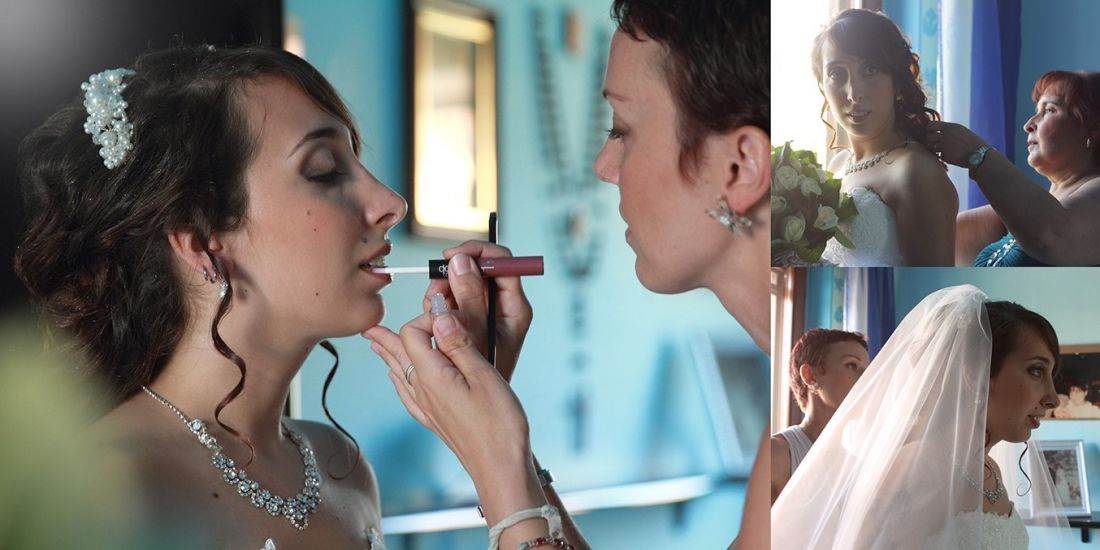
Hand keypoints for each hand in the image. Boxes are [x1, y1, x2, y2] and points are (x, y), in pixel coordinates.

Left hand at [364, 309, 544, 523]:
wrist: (500, 467)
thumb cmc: (499, 424)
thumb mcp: (484, 375)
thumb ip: (459, 344)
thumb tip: (439, 316)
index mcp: (432, 375)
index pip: (411, 334)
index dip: (427, 317)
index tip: (449, 314)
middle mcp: (423, 391)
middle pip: (399, 354)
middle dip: (388, 336)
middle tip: (370, 326)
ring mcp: (427, 408)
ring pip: (400, 374)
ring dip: (389, 355)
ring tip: (375, 344)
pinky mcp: (435, 420)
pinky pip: (407, 395)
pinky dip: (400, 380)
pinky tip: (398, 379)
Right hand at [420, 241, 532, 381]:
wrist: (484, 417)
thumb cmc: (487, 380)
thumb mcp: (477, 335)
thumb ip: (469, 297)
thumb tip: (459, 260)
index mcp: (514, 307)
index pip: (502, 261)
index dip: (478, 252)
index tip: (451, 256)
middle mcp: (502, 307)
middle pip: (478, 269)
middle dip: (452, 275)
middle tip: (436, 292)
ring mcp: (483, 314)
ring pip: (460, 284)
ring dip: (441, 292)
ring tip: (432, 310)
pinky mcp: (467, 323)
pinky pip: (451, 301)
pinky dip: (438, 304)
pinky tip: (431, 319)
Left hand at [926, 121, 989, 167]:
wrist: (980, 154)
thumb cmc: (972, 142)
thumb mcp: (961, 131)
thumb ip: (949, 130)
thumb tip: (936, 130)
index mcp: (950, 127)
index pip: (931, 125)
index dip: (929, 129)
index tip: (932, 132)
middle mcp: (945, 135)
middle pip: (928, 137)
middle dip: (931, 141)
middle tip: (938, 143)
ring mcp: (944, 146)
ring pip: (932, 147)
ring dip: (937, 149)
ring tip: (947, 150)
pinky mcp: (945, 156)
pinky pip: (940, 156)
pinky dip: (944, 157)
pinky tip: (953, 156)